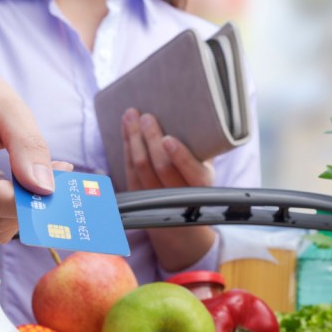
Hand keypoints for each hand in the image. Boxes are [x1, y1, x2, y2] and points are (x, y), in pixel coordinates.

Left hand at [121, 107, 215, 270]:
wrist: (181, 215)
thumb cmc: (195, 177)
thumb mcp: (205, 166)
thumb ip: (201, 147)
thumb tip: (194, 117)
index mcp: (201, 188)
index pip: (192, 173)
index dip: (180, 157)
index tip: (168, 139)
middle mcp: (179, 197)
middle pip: (161, 167)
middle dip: (151, 140)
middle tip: (147, 117)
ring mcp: (154, 200)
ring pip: (140, 168)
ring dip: (134, 139)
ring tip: (131, 116)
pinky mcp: (136, 196)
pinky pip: (128, 170)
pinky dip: (126, 147)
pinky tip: (126, 129)